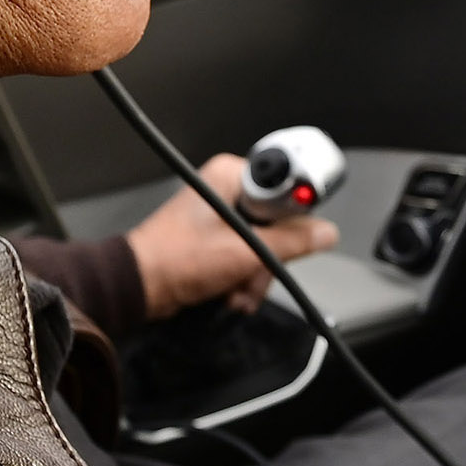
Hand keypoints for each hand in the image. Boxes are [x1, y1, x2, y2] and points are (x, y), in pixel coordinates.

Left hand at [126, 153, 338, 316]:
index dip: (292, 216)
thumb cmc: (174, 260)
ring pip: (264, 244)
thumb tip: (325, 232)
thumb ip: (291, 242)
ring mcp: (221, 215)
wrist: (141, 287)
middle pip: (277, 221)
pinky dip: (243, 277)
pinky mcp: (217, 238)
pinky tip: (232, 290)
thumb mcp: (245, 251)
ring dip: (255, 274)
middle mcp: (226, 189)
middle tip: (253, 270)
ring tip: (237, 288)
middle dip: (268, 257)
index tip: (289, 238)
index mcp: (231, 175)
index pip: (286, 186)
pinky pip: (247, 255)